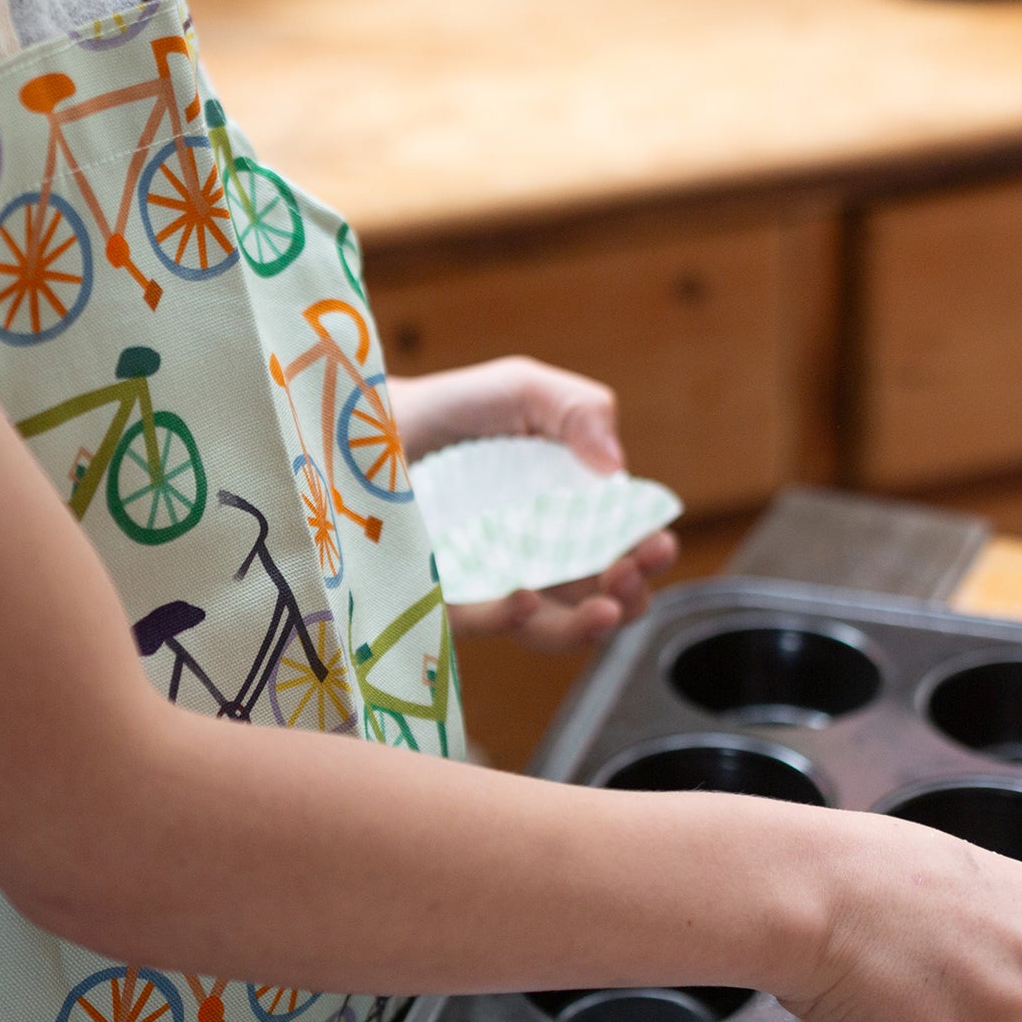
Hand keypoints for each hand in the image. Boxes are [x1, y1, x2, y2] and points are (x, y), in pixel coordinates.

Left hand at [388, 359, 678, 650]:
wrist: (363, 420)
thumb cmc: (453, 409)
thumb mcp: (524, 391)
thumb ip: (579, 410)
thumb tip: (616, 466)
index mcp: (568, 516)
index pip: (621, 549)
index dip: (647, 555)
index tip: (658, 544)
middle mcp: (536, 559)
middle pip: (598, 599)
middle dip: (630, 597)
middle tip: (632, 572)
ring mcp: (488, 586)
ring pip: (548, 630)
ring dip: (585, 627)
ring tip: (606, 608)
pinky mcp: (439, 600)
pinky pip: (477, 624)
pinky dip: (509, 617)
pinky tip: (529, 597)